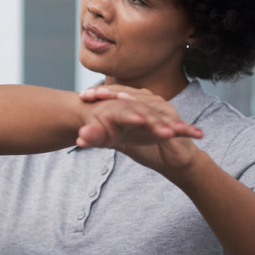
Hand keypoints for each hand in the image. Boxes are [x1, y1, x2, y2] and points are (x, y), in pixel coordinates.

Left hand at [75, 85, 201, 158]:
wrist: (171, 160)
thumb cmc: (145, 148)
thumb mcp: (120, 143)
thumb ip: (102, 138)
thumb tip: (80, 139)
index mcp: (134, 103)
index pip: (113, 94)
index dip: (99, 93)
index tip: (82, 97)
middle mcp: (147, 101)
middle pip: (127, 93)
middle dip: (111, 93)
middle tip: (95, 94)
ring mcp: (162, 108)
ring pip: (145, 102)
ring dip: (132, 100)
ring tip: (116, 98)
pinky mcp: (175, 121)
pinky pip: (166, 118)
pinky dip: (156, 117)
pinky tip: (146, 119)